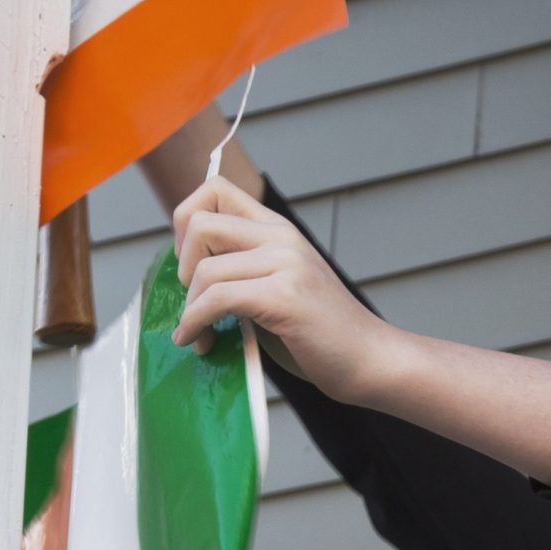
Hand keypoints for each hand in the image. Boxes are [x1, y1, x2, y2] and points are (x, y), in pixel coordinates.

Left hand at [171, 177, 393, 398]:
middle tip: (194, 302)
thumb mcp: (280, 288)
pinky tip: (198, 343)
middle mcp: (280, 237)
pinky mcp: (284, 297)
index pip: (214, 189)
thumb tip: (192, 277)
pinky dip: (196, 323)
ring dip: (189, 310)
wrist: (369, 360)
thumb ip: (246, 272)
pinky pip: (217, 299)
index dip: (186, 222)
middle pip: (199, 224)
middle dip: (181, 269)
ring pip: (204, 270)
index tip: (190, 265)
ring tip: (199, 337)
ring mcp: (285, 264)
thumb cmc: (322, 336)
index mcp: (277, 229)